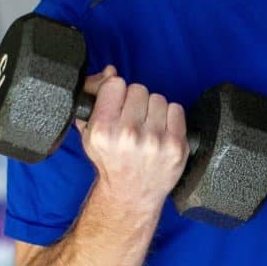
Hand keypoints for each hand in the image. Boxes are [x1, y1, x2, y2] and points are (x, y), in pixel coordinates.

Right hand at [77, 65, 189, 212]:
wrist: (131, 194)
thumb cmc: (110, 162)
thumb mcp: (90, 134)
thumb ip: (95, 99)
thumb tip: (110, 71)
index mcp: (102, 130)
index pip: (115, 84)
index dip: (116, 92)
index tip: (116, 104)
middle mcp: (128, 135)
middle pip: (138, 89)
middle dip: (135, 102)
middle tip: (132, 119)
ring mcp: (154, 140)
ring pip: (158, 98)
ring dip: (152, 109)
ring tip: (147, 127)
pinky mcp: (176, 145)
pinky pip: (176, 109)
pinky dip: (169, 118)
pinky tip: (160, 131)